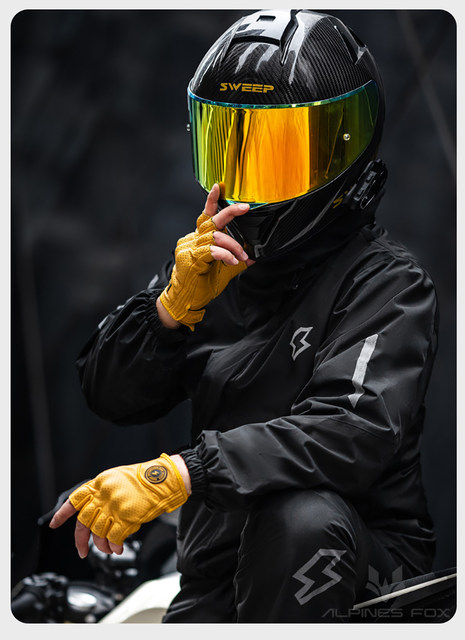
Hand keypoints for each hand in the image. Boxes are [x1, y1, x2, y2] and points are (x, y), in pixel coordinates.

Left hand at [49, 454, 189, 558]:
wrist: (164, 479)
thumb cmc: (145, 478)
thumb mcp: (118, 478)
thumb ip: (103, 493)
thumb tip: (93, 514)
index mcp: (100, 482)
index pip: (75, 499)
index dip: (62, 513)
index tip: (54, 524)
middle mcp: (104, 494)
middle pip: (83, 522)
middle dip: (81, 540)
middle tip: (82, 551)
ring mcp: (114, 506)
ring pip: (98, 533)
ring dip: (102, 546)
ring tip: (109, 549)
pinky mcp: (126, 517)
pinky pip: (114, 538)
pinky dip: (114, 546)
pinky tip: (118, 548)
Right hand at [158, 184, 253, 329]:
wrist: (185, 301)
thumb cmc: (201, 284)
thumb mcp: (224, 270)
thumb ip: (236, 260)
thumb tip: (253, 257)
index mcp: (198, 239)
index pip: (205, 215)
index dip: (211, 201)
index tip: (219, 187)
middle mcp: (192, 239)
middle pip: (211, 220)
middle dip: (230, 212)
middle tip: (245, 208)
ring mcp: (189, 248)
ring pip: (215, 236)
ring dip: (233, 245)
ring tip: (241, 256)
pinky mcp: (190, 258)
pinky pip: (211, 250)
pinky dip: (225, 254)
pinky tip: (232, 260)